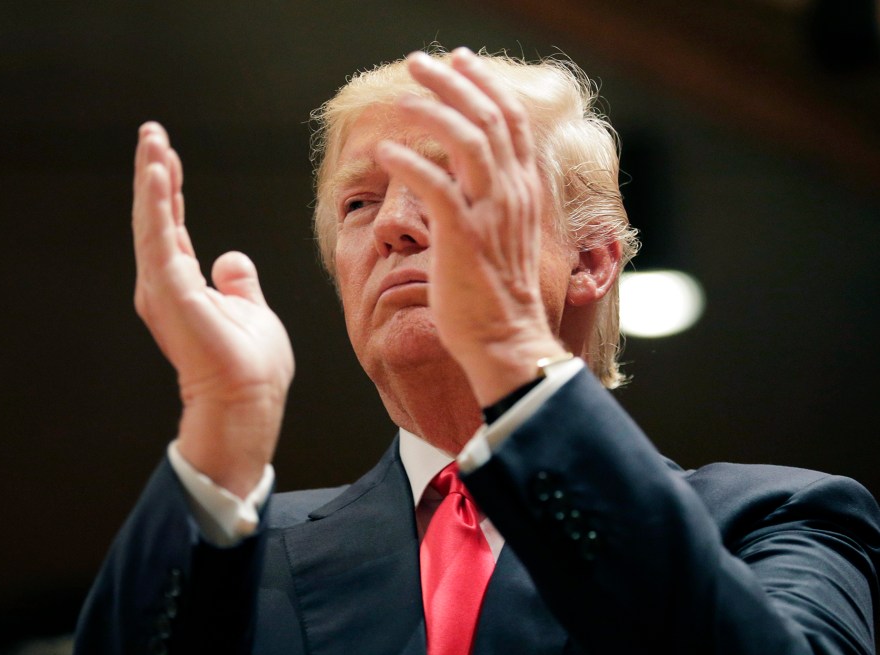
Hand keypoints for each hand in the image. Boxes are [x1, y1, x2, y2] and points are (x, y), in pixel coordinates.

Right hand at [133, 122, 293, 495]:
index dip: (171, 192)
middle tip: (151, 133)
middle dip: (154, 174)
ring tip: (152, 140)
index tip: (169, 157)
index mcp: (184, 287)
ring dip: (152, 178)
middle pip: (156, 218)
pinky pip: (160, 237)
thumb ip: (238, 284)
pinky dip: (158, 203)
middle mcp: (165, 285)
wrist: (248, 402)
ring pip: (152, 221)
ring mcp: (163, 288)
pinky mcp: (170, 291)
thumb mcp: (250, 311)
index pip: (173, 228)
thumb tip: (231, 258)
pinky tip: (160, 171)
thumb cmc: (251, 368)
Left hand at [375, 49, 567, 404]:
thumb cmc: (497, 295)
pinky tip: (384, 153)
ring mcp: (490, 213)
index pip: (510, 121)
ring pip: (466, 140)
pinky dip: (409, 163)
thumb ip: (491, 201)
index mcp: (523, 191)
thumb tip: (462, 179)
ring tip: (401, 97)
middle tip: (420, 62)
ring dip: (431, 111)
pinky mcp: (463, 236)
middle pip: (487, 118)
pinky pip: (435, 186)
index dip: (484, 85)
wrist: (506, 339)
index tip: (460, 61)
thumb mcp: (503, 236)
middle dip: (453, 82)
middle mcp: (512, 193)